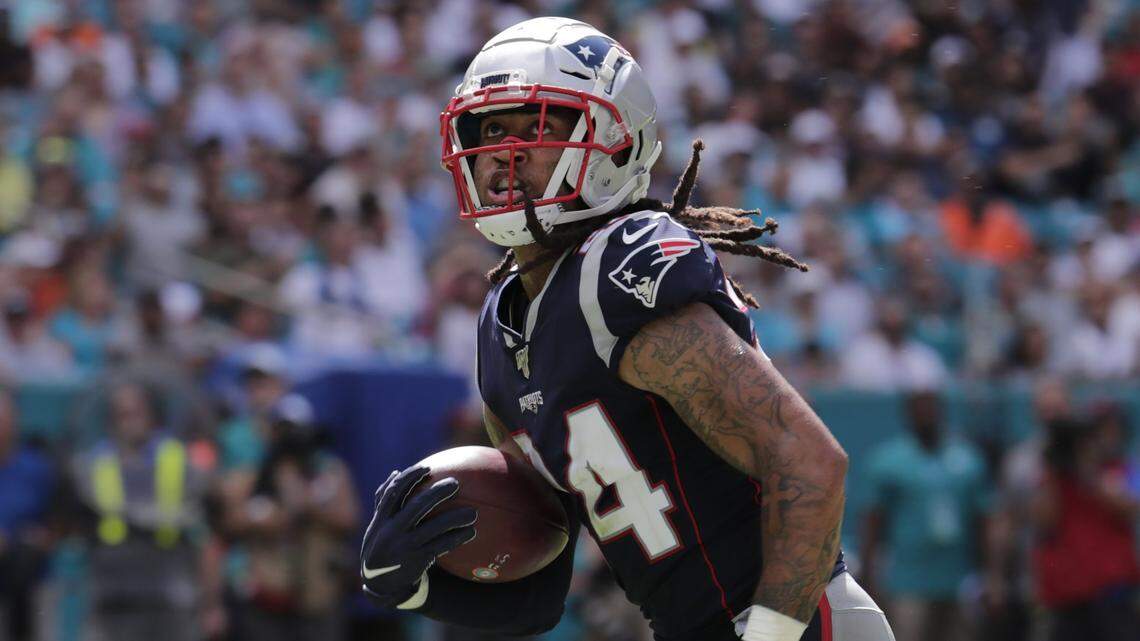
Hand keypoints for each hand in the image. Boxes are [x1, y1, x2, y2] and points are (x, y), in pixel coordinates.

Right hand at [360, 466, 476, 608]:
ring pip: (434, 528)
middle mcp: (391, 532)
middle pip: (416, 506)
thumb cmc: (382, 547)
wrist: (381, 584)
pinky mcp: (417, 561)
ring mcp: (405, 547)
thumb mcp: (377, 526)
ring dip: (455, 518)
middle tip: (455, 484)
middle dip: (437, 493)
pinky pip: (442, 546)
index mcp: (380, 520)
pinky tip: (471, 532)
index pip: (393, 492)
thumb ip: (384, 502)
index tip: (427, 467)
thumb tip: (396, 472)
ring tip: (473, 513)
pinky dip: (457, 538)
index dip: (410, 477)